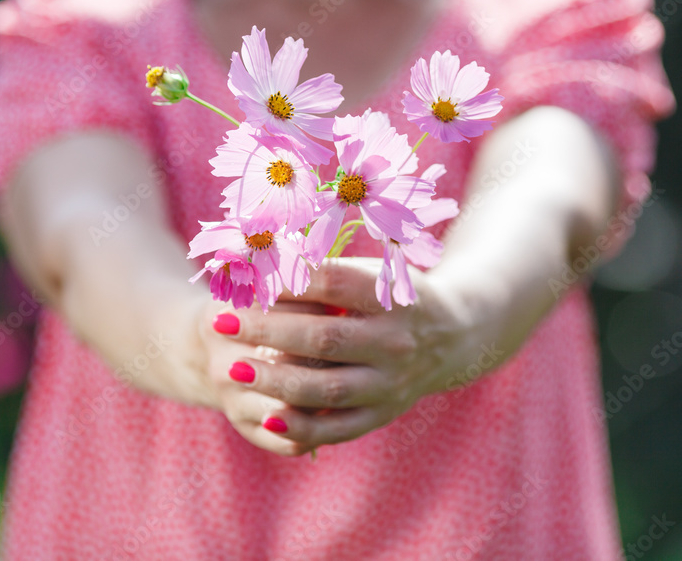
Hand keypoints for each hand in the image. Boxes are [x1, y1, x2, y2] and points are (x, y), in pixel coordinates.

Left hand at [204, 258, 475, 456]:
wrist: (457, 335)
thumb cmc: (396, 295)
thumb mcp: (375, 271)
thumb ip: (325, 267)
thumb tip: (259, 255)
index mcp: (392, 297)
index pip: (332, 285)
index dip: (285, 280)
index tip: (246, 277)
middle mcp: (395, 341)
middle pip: (323, 337)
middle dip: (267, 329)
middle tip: (224, 321)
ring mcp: (391, 382)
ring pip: (327, 387)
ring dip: (276, 379)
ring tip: (233, 368)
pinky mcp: (384, 413)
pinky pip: (339, 427)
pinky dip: (303, 427)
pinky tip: (268, 418)